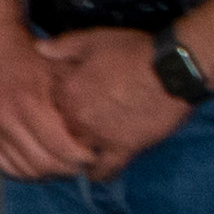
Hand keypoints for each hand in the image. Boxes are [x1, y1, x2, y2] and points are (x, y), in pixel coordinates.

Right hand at [0, 23, 102, 181]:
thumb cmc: (27, 58)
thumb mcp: (59, 71)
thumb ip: (75, 100)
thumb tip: (97, 128)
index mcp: (28, 102)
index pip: (59, 147)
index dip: (81, 158)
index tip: (93, 156)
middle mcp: (6, 119)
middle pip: (43, 164)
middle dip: (67, 169)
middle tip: (81, 165)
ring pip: (25, 169)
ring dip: (47, 172)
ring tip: (63, 164)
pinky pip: (6, 166)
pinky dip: (26, 170)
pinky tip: (40, 162)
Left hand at [36, 28, 188, 178]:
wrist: (174, 69)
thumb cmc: (135, 51)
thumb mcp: (95, 40)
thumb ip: (64, 46)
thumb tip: (39, 49)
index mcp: (67, 91)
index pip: (47, 106)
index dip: (54, 106)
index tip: (59, 107)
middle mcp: (78, 117)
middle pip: (60, 131)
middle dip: (63, 131)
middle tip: (70, 132)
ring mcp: (99, 135)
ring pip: (77, 152)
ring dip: (77, 153)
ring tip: (79, 155)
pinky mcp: (124, 149)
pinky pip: (105, 170)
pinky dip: (98, 174)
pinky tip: (96, 173)